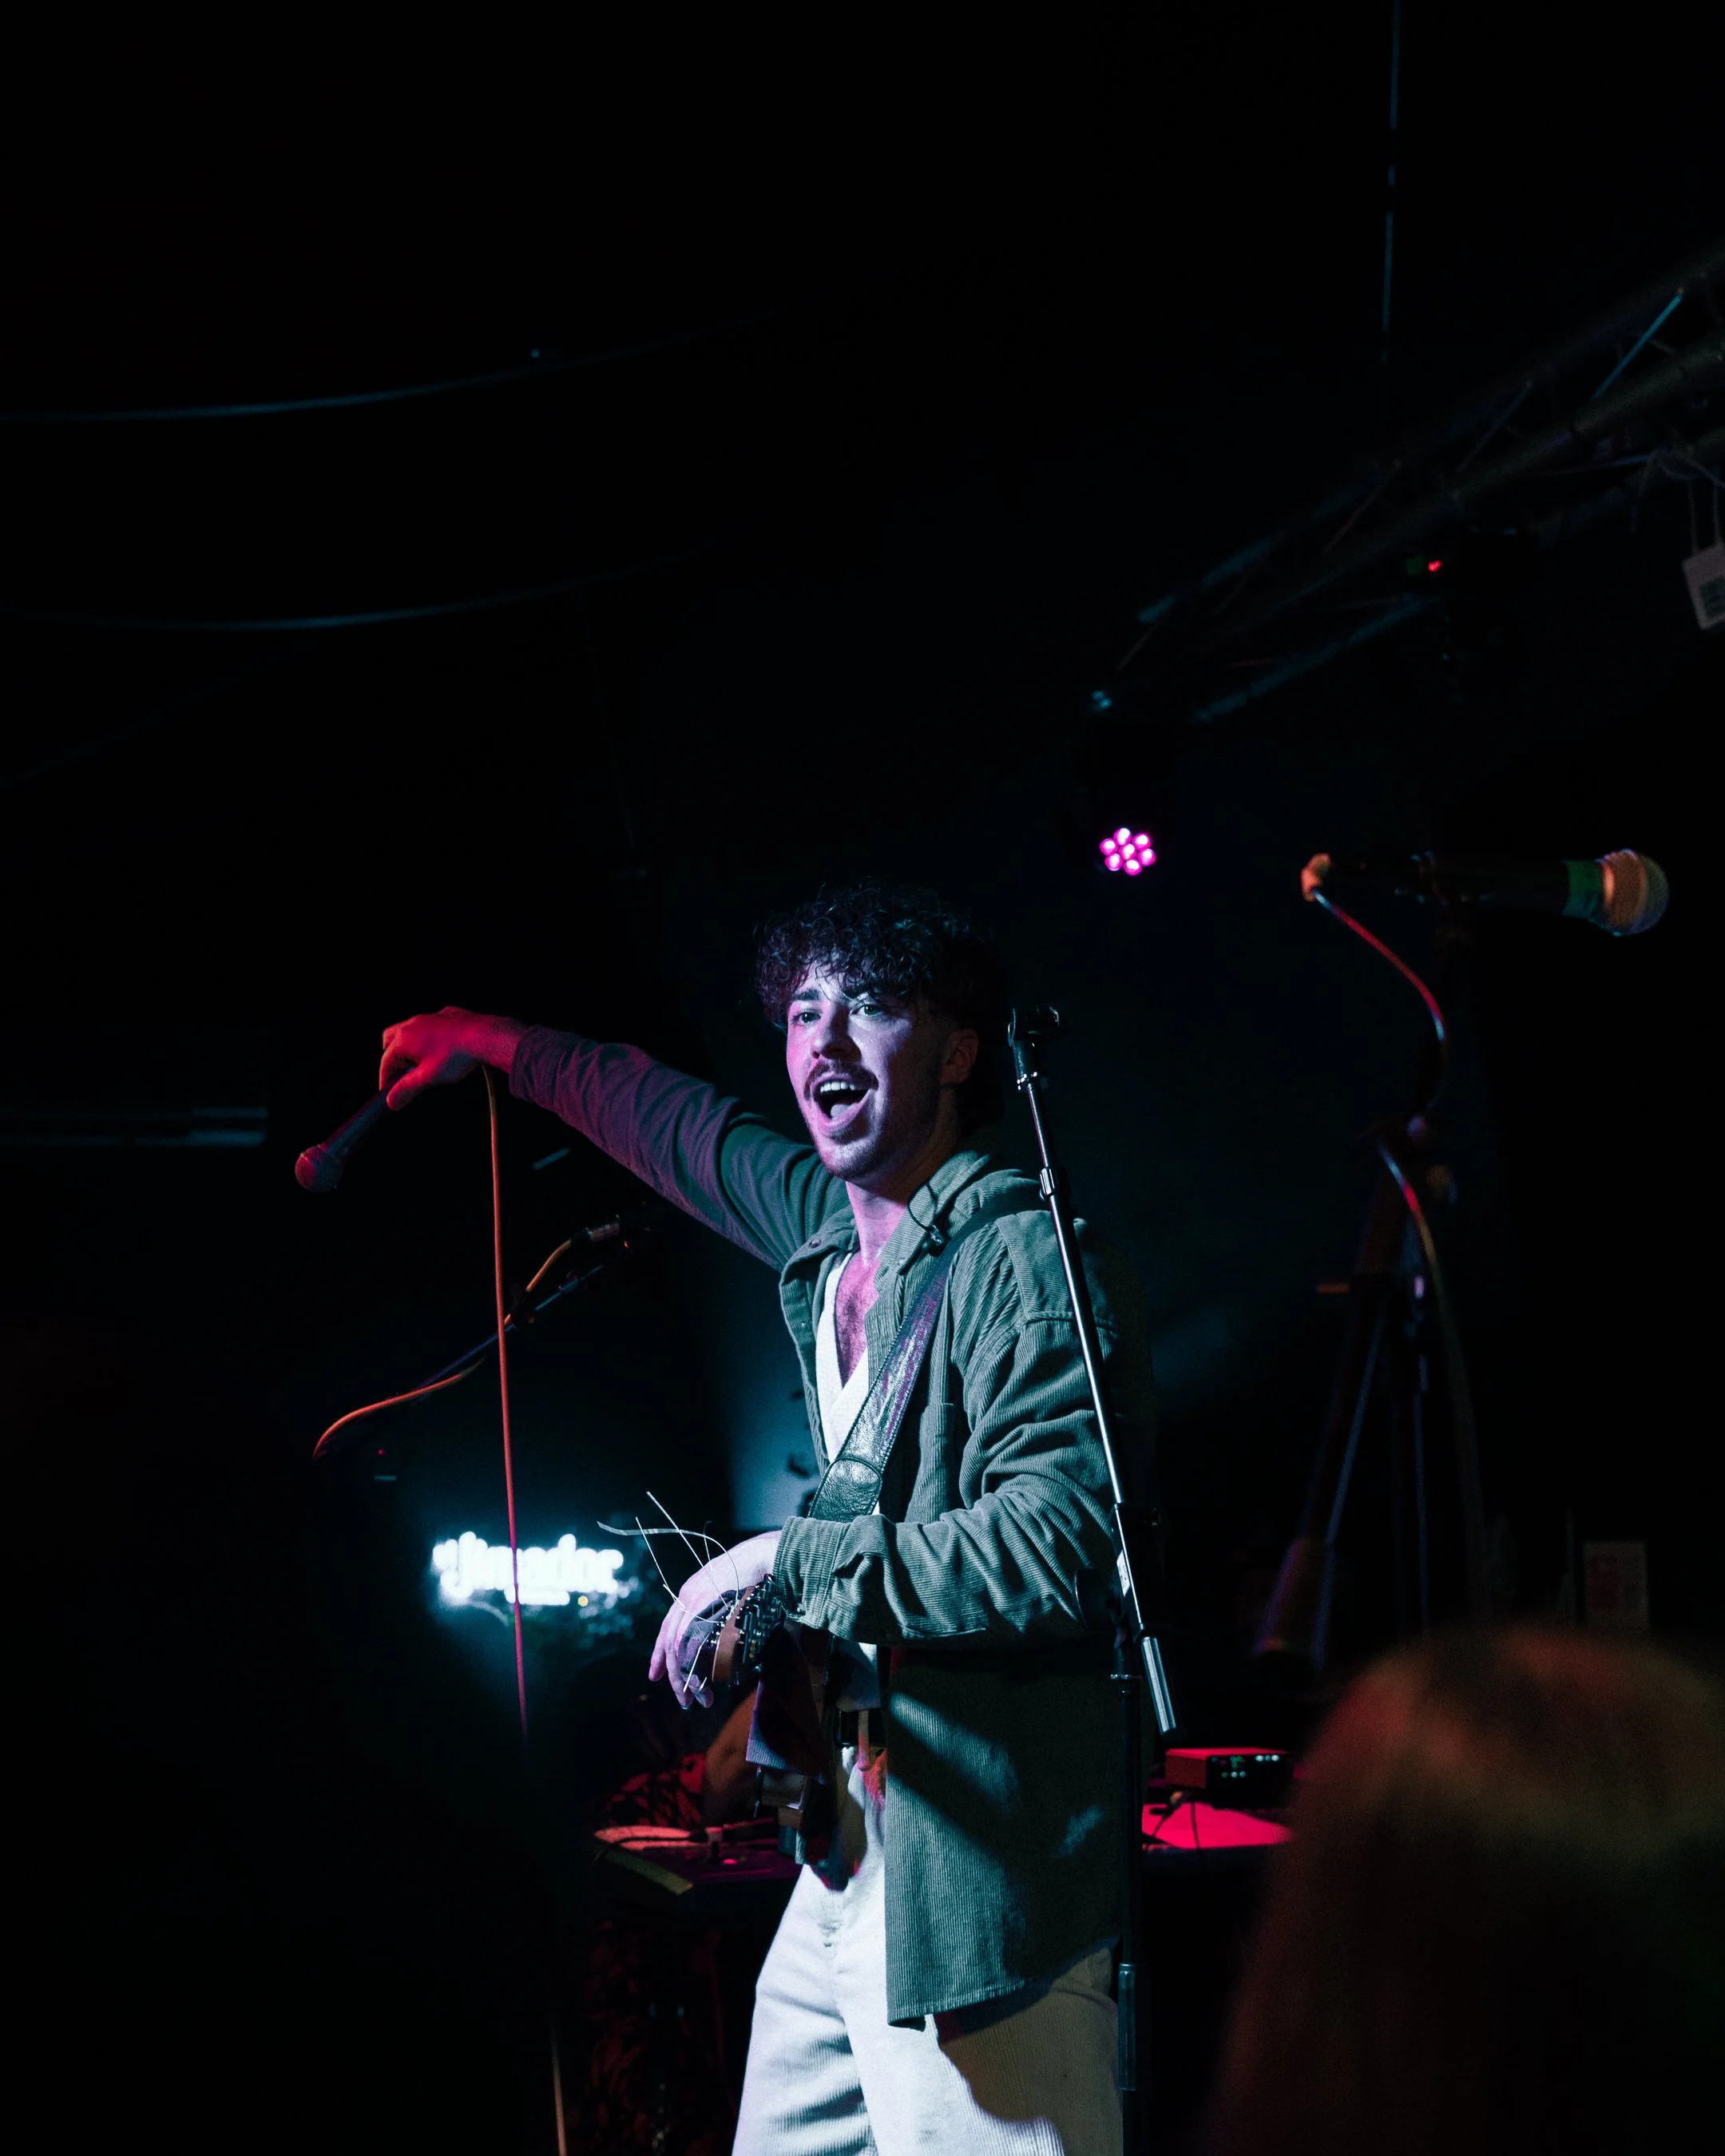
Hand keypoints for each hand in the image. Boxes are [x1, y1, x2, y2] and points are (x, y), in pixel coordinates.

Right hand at [379, 1008, 526, 1108]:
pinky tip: (439, 1049)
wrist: (485, 1036)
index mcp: (404, 1039)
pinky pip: (429, 1026)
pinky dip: (428, 1038)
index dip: (385, 1079)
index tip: (389, 1091)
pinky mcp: (446, 1015)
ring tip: (419, 1063)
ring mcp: (429, 1017)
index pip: (386, 1062)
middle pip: (391, 1041)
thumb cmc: (457, 1055)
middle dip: (392, 1058)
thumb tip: (392, 1100)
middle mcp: (413, 1024)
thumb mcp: (429, 1077)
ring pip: (410, 1030)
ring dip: (409, 1047)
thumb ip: (407, 1089)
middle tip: (400, 1074)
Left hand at [649, 1529, 780, 1708]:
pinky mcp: (706, 1604)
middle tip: (684, 1701)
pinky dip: (694, 1662)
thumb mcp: (728, 1594)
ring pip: (678, 1645)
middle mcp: (687, 1597)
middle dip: (674, 1677)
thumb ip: (717, 1613)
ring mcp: (694, 1599)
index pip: (666, 1630)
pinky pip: (691, 1639)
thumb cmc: (752, 1575)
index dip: (659, 1656)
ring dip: (687, 1676)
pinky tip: (704, 1679)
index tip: (655, 1677)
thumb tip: (718, 1645)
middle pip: (670, 1643)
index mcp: (689, 1594)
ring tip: (700, 1697)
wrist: (762, 1555)